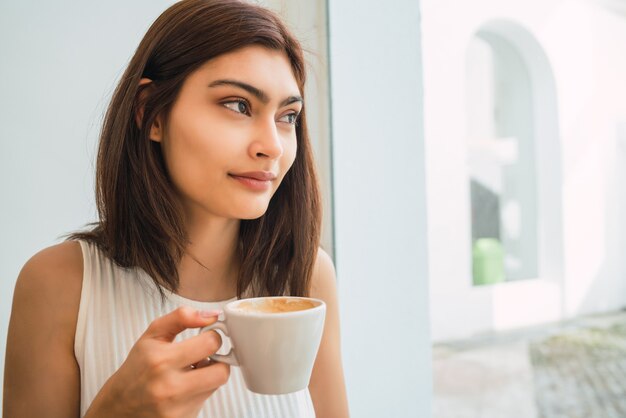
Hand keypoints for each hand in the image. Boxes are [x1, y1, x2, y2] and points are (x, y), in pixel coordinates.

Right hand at [84, 306, 229, 417]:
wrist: (119, 405)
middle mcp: (169, 387)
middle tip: (205, 356)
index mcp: (161, 360)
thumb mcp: (153, 335)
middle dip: (218, 361)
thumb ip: (182, 317)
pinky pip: (204, 401)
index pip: (211, 344)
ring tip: (191, 372)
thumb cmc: (137, 368)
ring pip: (215, 386)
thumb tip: (212, 315)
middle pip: (221, 372)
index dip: (213, 336)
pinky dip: (199, 392)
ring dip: (208, 376)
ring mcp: (176, 408)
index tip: (207, 336)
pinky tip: (184, 388)